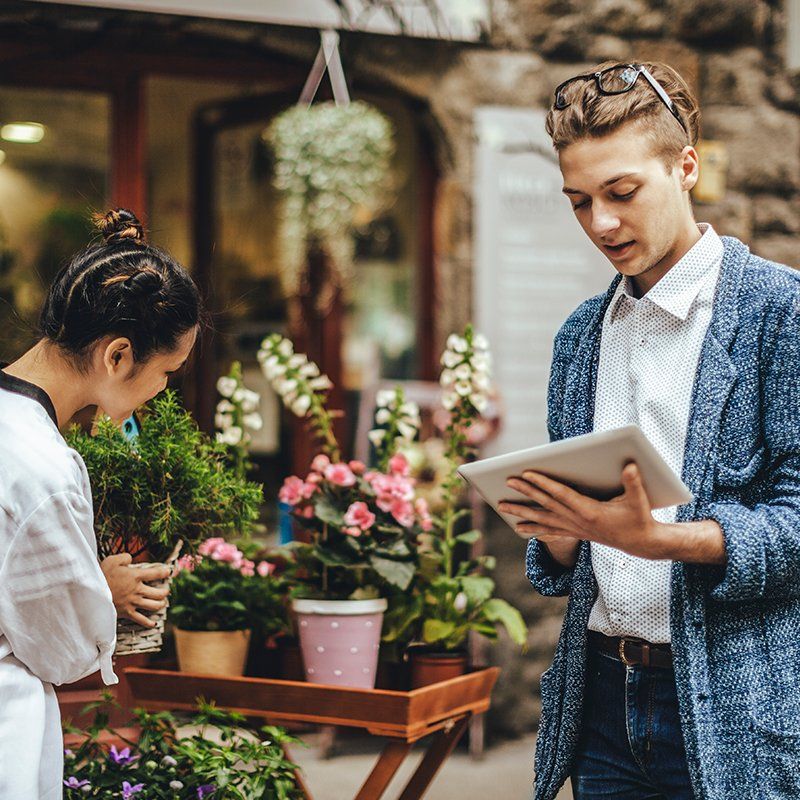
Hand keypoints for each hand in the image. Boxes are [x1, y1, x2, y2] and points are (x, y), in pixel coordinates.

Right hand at [100, 553, 169, 627]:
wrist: (90, 593)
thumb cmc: (101, 575)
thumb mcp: (112, 560)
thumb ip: (125, 558)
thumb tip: (130, 559)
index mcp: (135, 576)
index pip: (156, 573)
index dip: (165, 572)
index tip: (168, 572)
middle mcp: (137, 590)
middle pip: (159, 593)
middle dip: (165, 592)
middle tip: (166, 591)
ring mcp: (133, 603)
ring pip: (154, 606)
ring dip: (160, 604)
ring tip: (162, 602)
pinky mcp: (127, 612)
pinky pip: (141, 620)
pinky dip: (149, 623)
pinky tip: (153, 623)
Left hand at [499, 463, 667, 559]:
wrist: (641, 543)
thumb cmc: (639, 518)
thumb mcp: (639, 500)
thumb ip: (633, 482)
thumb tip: (629, 466)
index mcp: (590, 512)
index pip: (561, 494)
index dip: (543, 483)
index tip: (526, 474)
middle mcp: (578, 521)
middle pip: (546, 504)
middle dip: (525, 492)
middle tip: (507, 482)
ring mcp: (574, 529)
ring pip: (542, 519)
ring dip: (521, 512)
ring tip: (502, 506)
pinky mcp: (575, 533)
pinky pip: (549, 531)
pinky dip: (533, 528)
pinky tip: (518, 527)